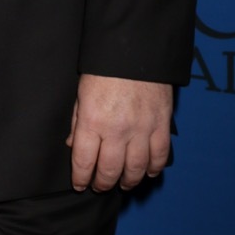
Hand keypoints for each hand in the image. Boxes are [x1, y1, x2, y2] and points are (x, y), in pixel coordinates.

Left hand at [67, 74, 171, 191]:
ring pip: (135, 169)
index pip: (84, 161)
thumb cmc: (104, 68)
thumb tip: (73, 145)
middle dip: (102, 184)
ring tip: (122, 184)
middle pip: (109, 171)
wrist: (135, 48)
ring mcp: (141, 129)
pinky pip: (159, 156)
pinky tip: (147, 172)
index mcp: (92, 120)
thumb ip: (77, 120)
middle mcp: (117, 129)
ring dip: (128, 181)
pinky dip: (153, 168)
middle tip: (99, 186)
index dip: (81, 178)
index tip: (80, 184)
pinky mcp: (161, 124)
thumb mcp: (81, 92)